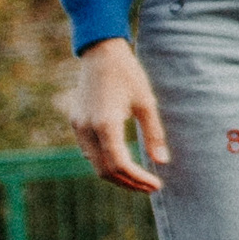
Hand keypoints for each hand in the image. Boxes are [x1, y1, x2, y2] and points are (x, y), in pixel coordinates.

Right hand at [72, 39, 169, 196]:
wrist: (101, 53)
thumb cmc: (128, 74)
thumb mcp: (146, 101)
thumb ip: (153, 133)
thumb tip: (162, 162)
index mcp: (106, 124)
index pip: (119, 164)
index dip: (138, 179)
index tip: (156, 184)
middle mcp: (87, 129)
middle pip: (105, 170)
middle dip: (128, 182)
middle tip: (150, 186)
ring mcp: (78, 126)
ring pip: (94, 164)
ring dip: (116, 175)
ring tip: (140, 178)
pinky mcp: (76, 123)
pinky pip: (89, 152)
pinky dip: (105, 162)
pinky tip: (123, 162)